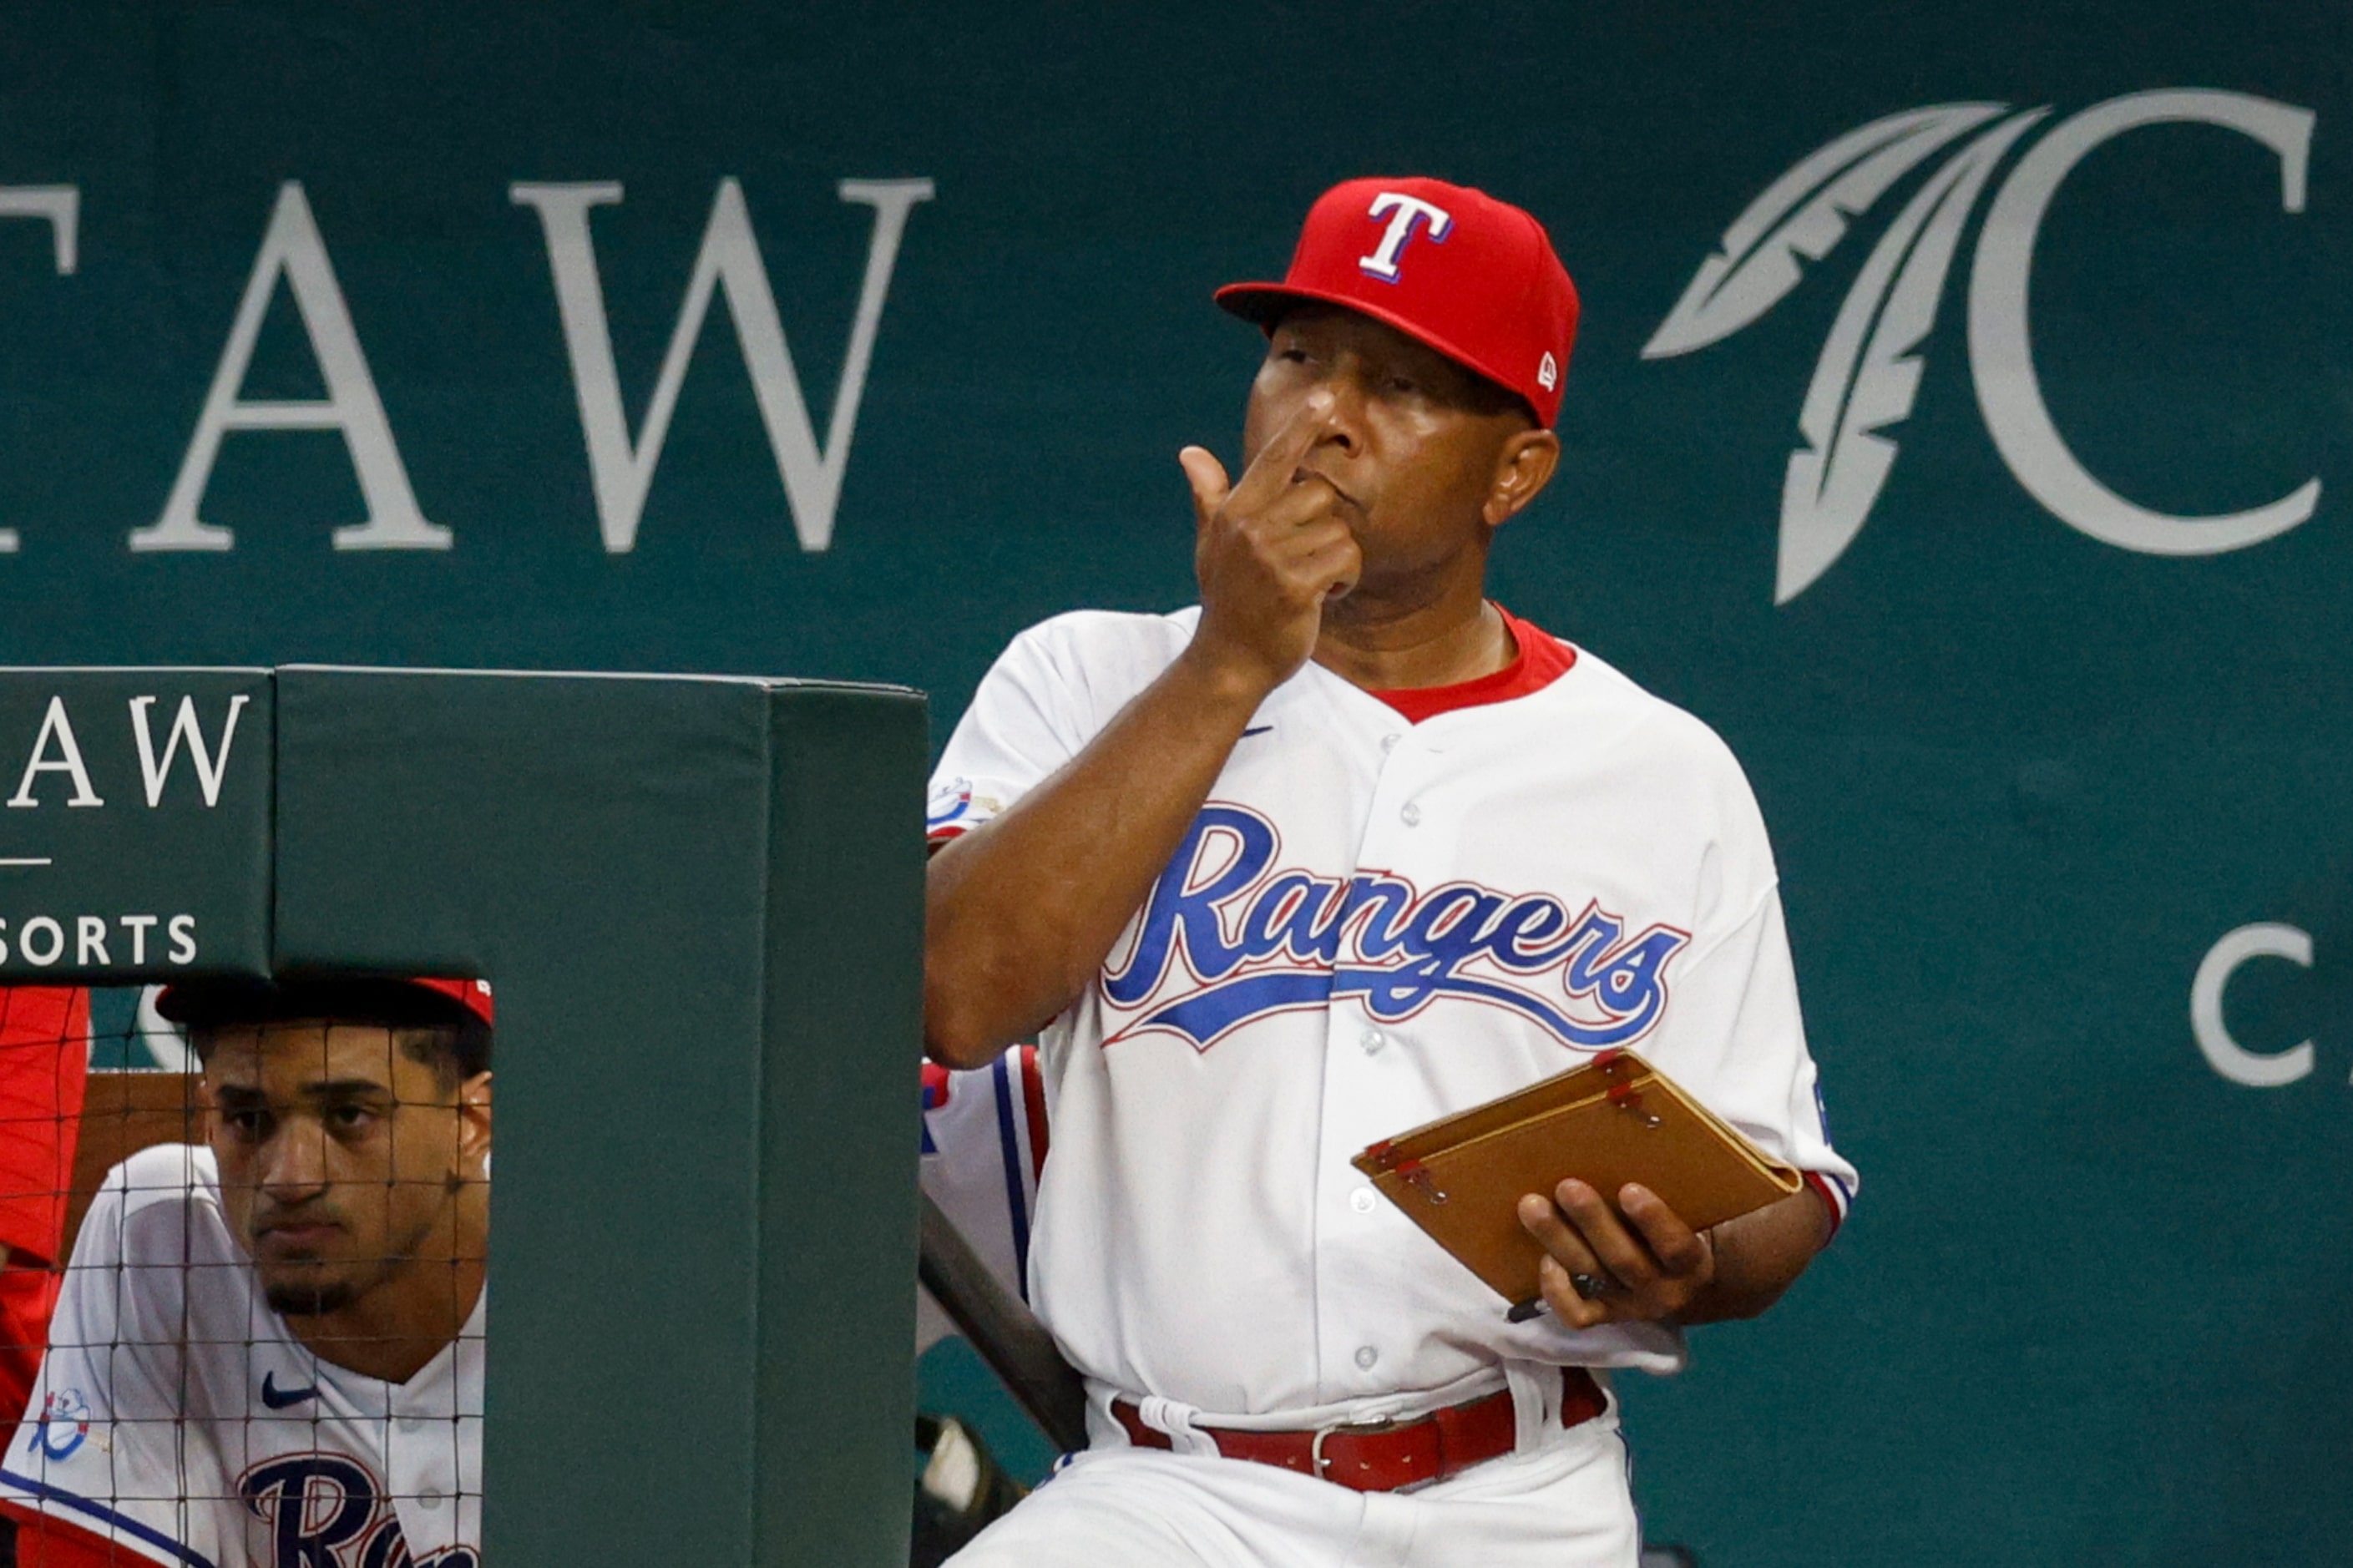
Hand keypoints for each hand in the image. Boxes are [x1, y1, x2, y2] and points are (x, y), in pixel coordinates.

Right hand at [1177, 392, 1362, 696]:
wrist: (1230, 660)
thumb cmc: (1227, 599)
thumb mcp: (1212, 545)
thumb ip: (1209, 496)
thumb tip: (1190, 453)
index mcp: (1235, 511)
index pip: (1275, 458)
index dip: (1301, 427)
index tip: (1326, 397)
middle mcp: (1251, 527)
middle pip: (1320, 495)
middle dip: (1322, 528)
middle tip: (1301, 561)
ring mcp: (1271, 556)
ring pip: (1338, 531)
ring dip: (1335, 560)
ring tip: (1308, 583)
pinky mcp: (1295, 584)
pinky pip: (1346, 559)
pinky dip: (1344, 580)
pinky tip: (1323, 597)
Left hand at [1516, 1179, 1716, 1328]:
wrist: (1680, 1282)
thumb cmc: (1675, 1230)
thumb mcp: (1686, 1216)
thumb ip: (1669, 1194)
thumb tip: (1628, 1143)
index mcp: (1689, 1261)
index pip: (1675, 1245)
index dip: (1654, 1219)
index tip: (1629, 1189)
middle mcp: (1661, 1288)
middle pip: (1623, 1259)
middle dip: (1592, 1220)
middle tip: (1567, 1186)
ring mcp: (1629, 1304)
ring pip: (1592, 1276)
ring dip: (1559, 1239)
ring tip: (1532, 1206)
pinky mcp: (1604, 1315)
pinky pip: (1577, 1314)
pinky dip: (1557, 1290)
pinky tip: (1544, 1259)